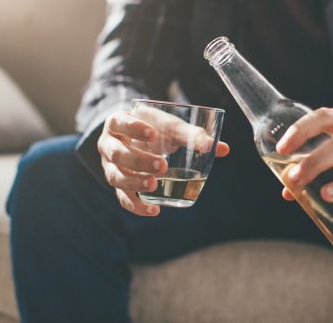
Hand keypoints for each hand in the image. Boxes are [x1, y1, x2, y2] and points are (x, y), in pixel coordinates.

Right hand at [97, 109, 229, 215]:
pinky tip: (154, 211)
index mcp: (118, 123)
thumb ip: (193, 135)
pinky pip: (123, 198)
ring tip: (154, 185)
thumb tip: (223, 149)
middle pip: (117, 154)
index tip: (153, 134)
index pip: (119, 122)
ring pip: (116, 177)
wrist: (136, 138)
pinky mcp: (119, 186)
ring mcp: (110, 167)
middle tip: (162, 165)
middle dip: (139, 161)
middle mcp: (109, 145)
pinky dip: (137, 206)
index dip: (134, 128)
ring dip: (135, 183)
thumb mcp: (170, 126)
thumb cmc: (155, 128)